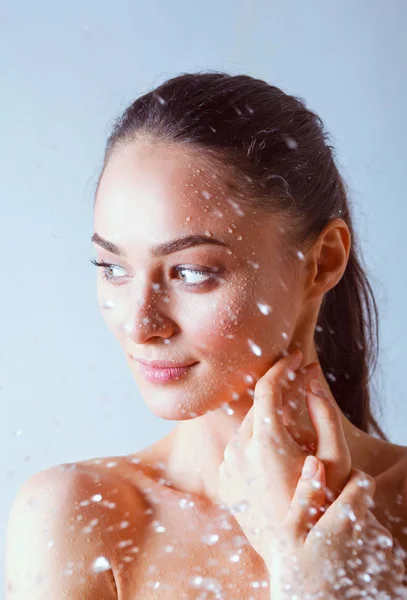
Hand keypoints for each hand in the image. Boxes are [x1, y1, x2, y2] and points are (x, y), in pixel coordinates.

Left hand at [218, 350, 404, 597]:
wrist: (299, 556)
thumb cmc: (324, 506)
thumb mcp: (335, 458)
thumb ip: (323, 414)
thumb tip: (311, 383)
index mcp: (265, 441)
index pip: (266, 387)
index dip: (281, 367)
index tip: (294, 357)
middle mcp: (239, 450)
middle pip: (257, 407)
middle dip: (279, 394)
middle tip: (302, 385)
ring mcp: (228, 468)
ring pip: (247, 429)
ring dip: (267, 421)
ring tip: (292, 430)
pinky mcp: (225, 483)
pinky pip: (238, 451)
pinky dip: (254, 444)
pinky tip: (274, 457)